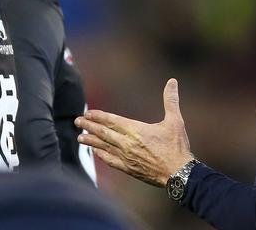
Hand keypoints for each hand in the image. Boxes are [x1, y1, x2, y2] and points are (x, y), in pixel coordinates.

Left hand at [75, 78, 193, 186]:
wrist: (178, 173)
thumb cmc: (176, 147)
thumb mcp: (175, 121)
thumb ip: (170, 100)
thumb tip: (172, 81)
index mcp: (136, 130)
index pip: (112, 120)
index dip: (98, 116)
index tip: (88, 112)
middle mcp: (128, 143)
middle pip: (103, 133)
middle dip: (89, 126)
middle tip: (77, 121)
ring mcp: (126, 157)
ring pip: (104, 147)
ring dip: (91, 141)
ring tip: (80, 138)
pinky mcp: (129, 169)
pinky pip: (110, 161)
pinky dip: (101, 156)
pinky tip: (96, 153)